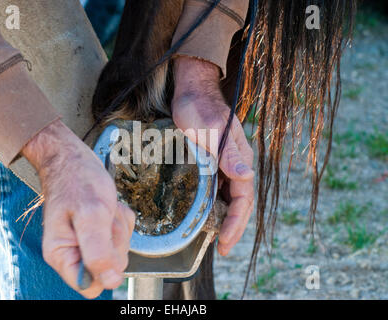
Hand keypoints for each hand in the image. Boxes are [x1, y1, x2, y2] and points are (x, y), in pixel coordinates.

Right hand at [22, 120, 134, 298]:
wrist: (74, 158)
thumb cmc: (77, 180)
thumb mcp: (91, 215)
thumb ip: (98, 252)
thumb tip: (110, 282)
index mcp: (62, 255)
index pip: (90, 286)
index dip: (105, 267)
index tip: (103, 241)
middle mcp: (74, 252)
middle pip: (111, 267)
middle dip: (115, 239)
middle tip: (103, 217)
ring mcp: (89, 242)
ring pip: (120, 249)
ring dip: (118, 226)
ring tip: (105, 208)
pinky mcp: (102, 231)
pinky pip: (124, 233)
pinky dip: (121, 218)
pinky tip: (109, 206)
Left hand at [172, 57, 254, 255]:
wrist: (190, 91)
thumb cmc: (201, 108)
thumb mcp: (214, 130)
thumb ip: (230, 153)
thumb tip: (246, 176)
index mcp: (238, 160)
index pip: (243, 198)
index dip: (236, 222)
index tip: (224, 241)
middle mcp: (234, 165)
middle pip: (239, 203)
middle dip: (232, 228)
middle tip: (221, 249)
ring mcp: (223, 164)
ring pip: (229, 199)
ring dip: (224, 220)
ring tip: (214, 240)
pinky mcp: (211, 162)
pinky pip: (216, 190)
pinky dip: (213, 206)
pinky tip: (204, 215)